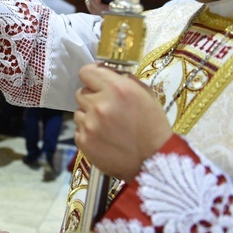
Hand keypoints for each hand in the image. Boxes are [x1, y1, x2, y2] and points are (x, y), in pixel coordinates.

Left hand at [74, 64, 172, 181]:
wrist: (154, 161)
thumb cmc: (153, 127)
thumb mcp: (146, 95)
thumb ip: (125, 80)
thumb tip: (106, 71)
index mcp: (117, 89)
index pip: (86, 72)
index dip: (91, 76)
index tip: (95, 82)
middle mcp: (100, 104)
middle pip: (81, 92)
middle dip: (92, 98)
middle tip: (107, 108)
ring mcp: (89, 123)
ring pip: (78, 111)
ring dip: (89, 116)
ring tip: (107, 126)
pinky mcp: (83, 140)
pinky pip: (78, 129)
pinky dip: (88, 132)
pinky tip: (104, 138)